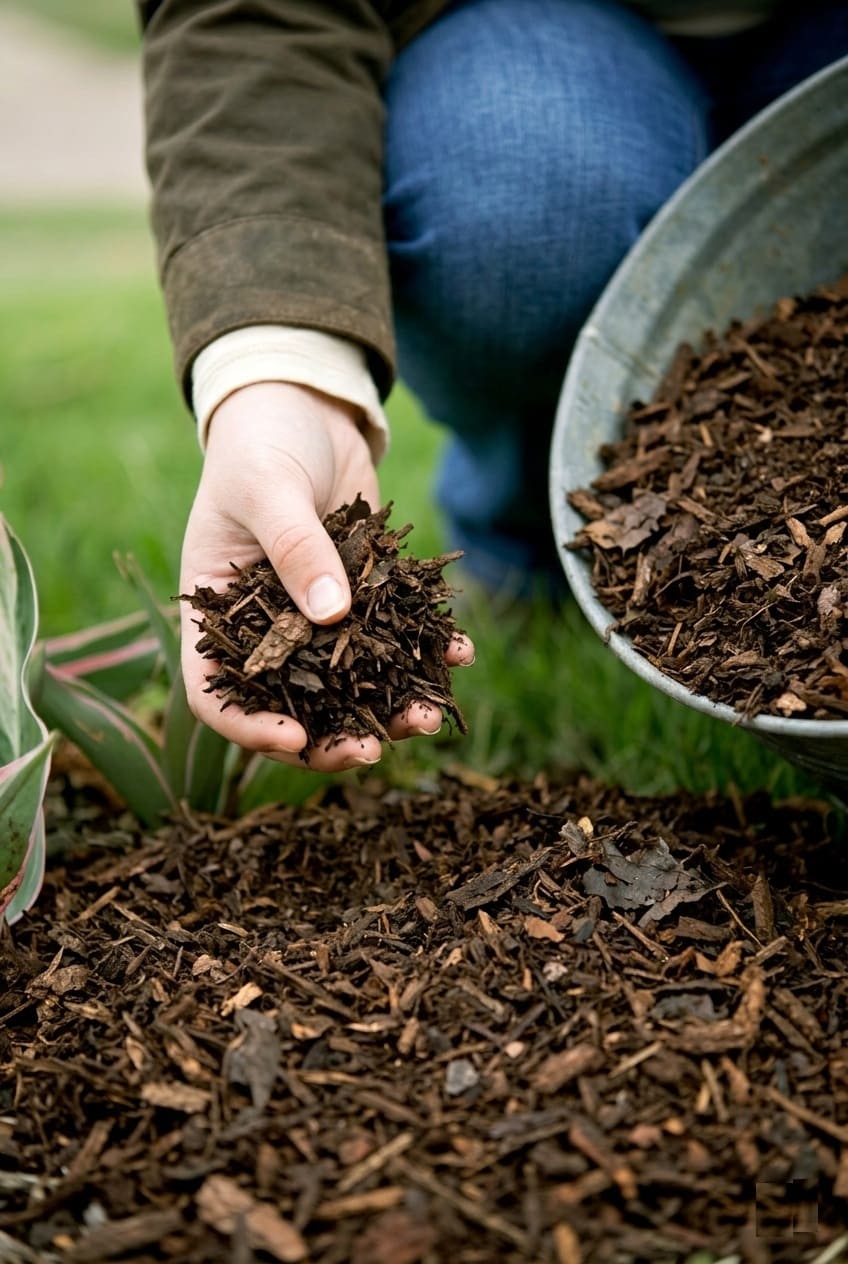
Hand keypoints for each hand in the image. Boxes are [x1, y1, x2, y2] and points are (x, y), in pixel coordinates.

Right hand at [180, 382, 473, 770]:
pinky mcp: (367, 598)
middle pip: (290, 705)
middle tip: (377, 750)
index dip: (249, 726)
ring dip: (390, 706)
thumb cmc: (262, 440)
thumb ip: (295, 549)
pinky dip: (427, 652)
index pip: (216, 692)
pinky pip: (396, 639)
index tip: (295, 739)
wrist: (306, 405)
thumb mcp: (268, 489)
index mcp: (217, 614)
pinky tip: (460, 652)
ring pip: (351, 685)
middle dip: (334, 735)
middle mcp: (267, 629)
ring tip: (430, 714)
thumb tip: (333, 617)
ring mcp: (320, 618)